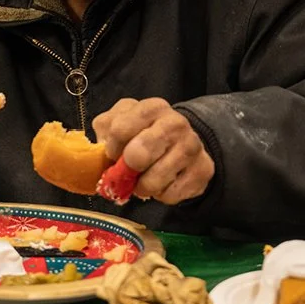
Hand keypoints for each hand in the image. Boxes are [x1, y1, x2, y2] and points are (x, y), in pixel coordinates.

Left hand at [93, 98, 213, 204]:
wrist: (182, 143)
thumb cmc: (144, 133)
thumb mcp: (121, 122)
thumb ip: (106, 130)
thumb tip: (101, 148)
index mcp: (152, 107)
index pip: (120, 129)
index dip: (111, 149)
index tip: (113, 154)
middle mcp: (175, 123)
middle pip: (139, 154)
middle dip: (127, 169)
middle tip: (127, 171)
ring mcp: (192, 146)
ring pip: (154, 180)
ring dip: (142, 187)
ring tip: (144, 179)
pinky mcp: (203, 170)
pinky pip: (171, 195)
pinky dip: (161, 195)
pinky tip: (164, 183)